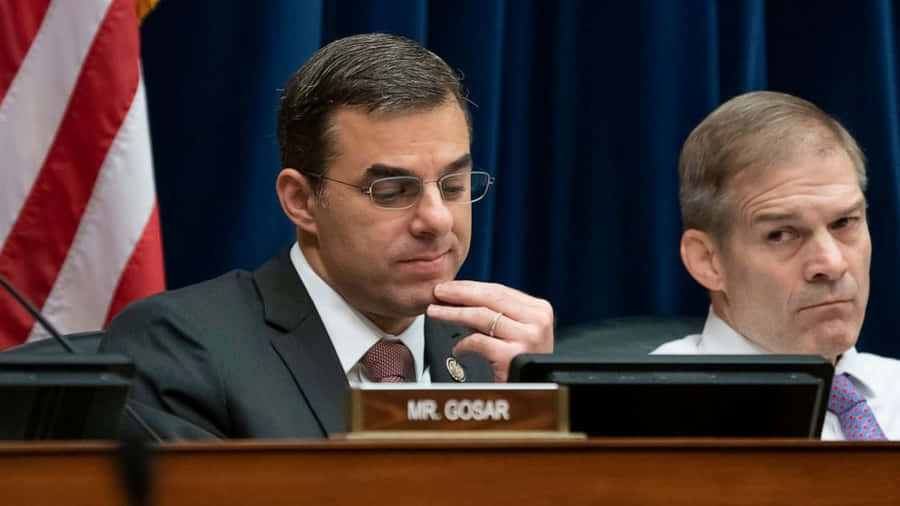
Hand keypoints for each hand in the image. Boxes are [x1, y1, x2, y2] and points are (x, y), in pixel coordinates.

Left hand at [426, 281, 553, 381]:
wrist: (534, 391)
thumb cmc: (523, 364)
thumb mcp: (519, 332)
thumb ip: (500, 314)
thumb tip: (463, 298)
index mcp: (539, 310)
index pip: (499, 290)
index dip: (470, 287)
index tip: (450, 287)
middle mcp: (537, 321)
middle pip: (490, 298)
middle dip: (460, 293)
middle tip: (439, 292)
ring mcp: (527, 337)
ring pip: (481, 316)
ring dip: (453, 313)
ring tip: (434, 311)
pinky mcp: (512, 356)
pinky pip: (479, 342)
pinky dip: (463, 344)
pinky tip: (456, 349)